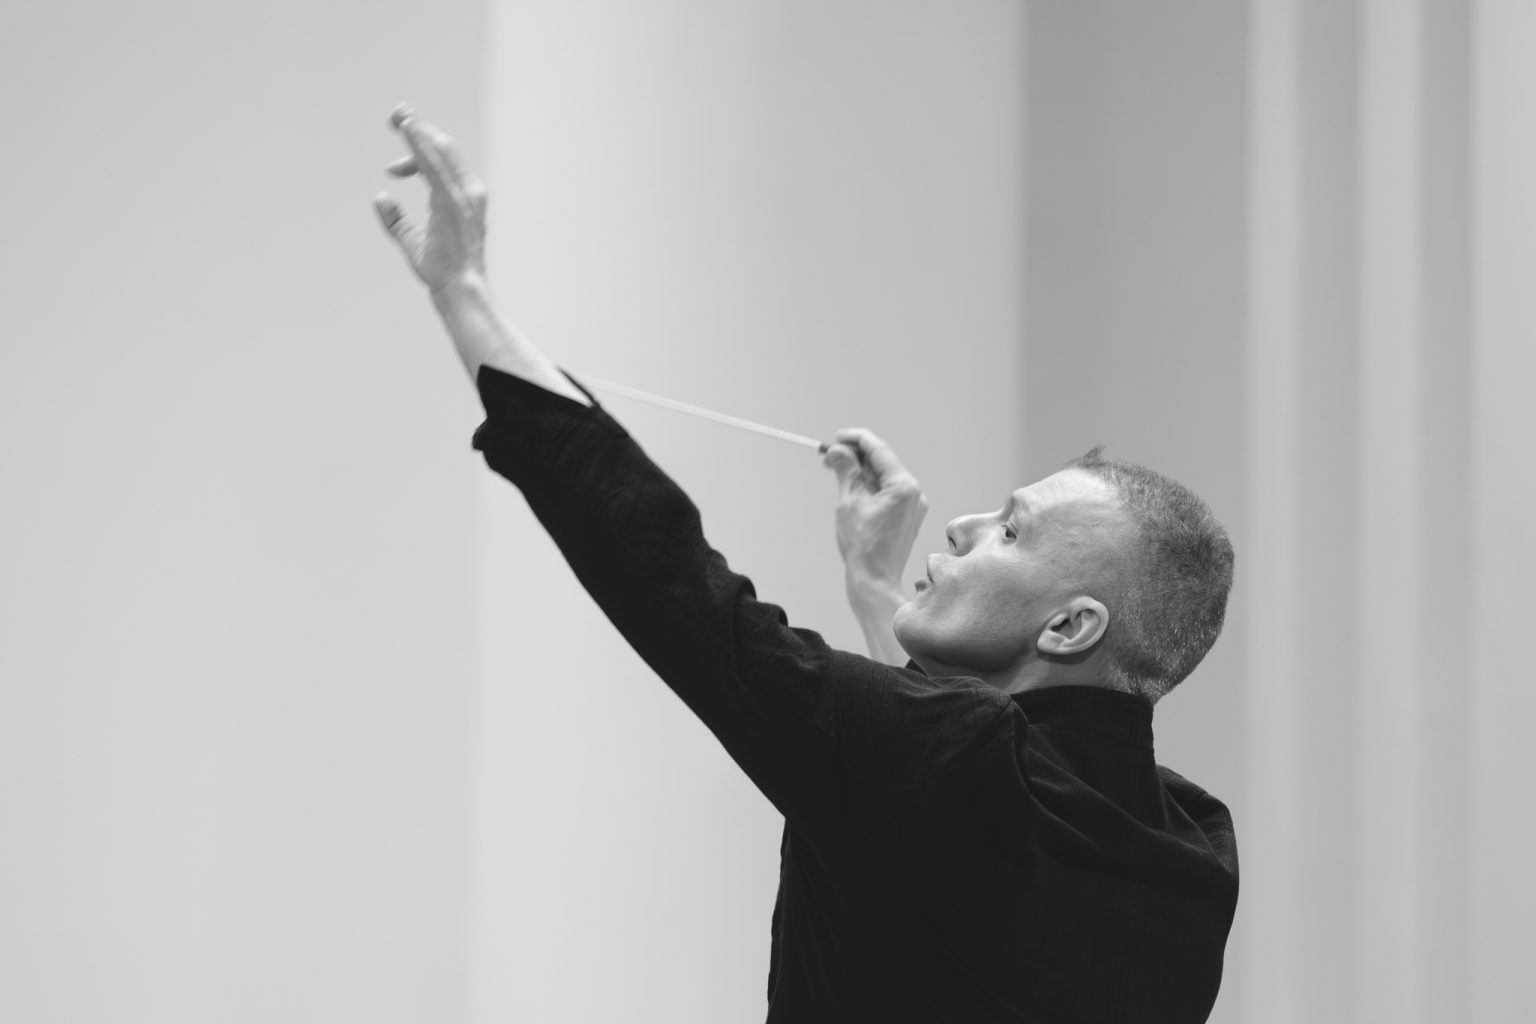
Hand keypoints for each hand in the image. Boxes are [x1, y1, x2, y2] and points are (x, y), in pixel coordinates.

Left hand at [373, 103, 488, 293]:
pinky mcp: (451, 202)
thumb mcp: (414, 241)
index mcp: (462, 198)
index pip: (442, 160)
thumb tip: (380, 198)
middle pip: (444, 146)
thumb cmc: (443, 271)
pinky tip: (407, 127)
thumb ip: (397, 220)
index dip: (419, 147)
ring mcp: (462, 195)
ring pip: (441, 149)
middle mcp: (467, 191)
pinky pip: (434, 165)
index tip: (396, 150)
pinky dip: (420, 143)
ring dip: (418, 129)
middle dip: (419, 128)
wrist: (460, 291)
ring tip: (399, 115)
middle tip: (396, 115)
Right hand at [821, 428, 928, 590]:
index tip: (836, 437)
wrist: (875, 581)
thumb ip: (845, 470)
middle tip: (829, 456)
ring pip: (884, 478)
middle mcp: (914, 492)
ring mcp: (914, 505)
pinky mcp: (908, 516)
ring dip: (861, 472)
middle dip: (856, 457)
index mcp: (904, 486)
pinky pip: (888, 493)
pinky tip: (852, 490)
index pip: (878, 450)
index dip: (855, 439)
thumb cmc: (862, 545)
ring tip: (836, 472)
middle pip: (882, 463)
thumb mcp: (849, 501)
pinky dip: (870, 487)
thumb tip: (837, 451)